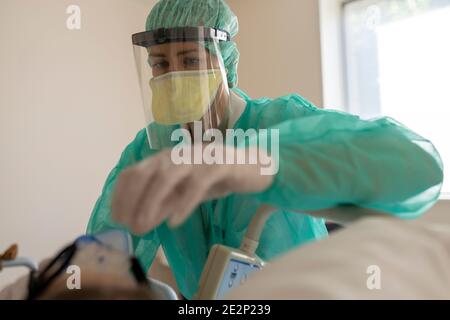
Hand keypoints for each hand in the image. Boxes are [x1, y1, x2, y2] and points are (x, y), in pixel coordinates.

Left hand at [111, 145, 273, 234]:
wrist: (251, 166)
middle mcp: (175, 155)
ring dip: (151, 202)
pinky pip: (197, 184)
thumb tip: (137, 221)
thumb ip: (162, 204)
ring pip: (166, 177)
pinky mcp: (217, 165)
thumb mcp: (182, 194)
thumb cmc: (213, 178)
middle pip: (144, 173)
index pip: (132, 172)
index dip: (120, 196)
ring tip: (144, 226)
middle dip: (131, 201)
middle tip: (129, 227)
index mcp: (163, 159)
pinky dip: (184, 203)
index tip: (116, 219)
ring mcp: (196, 158)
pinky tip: (175, 221)